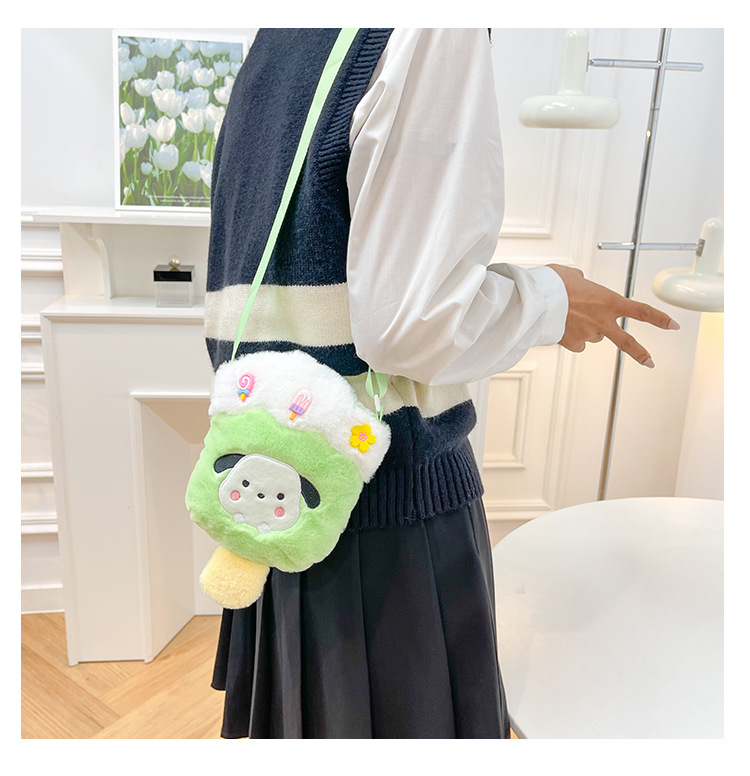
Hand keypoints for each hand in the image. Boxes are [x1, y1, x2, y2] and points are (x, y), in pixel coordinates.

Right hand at [547, 264, 679, 367]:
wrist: (536, 300)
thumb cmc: (553, 284)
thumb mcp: (573, 275)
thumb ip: (584, 282)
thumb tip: (581, 284)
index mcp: (609, 301)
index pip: (642, 311)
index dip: (661, 319)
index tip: (672, 325)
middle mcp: (602, 321)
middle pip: (627, 342)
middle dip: (641, 353)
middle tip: (650, 362)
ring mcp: (588, 334)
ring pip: (594, 336)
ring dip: (588, 329)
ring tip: (571, 316)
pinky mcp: (572, 343)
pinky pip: (577, 343)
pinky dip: (572, 337)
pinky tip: (563, 327)